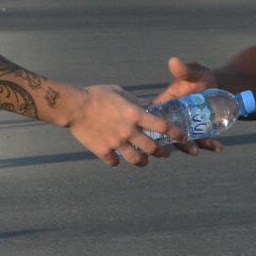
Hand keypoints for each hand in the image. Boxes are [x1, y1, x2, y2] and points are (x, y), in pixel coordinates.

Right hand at [65, 84, 186, 166]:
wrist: (73, 106)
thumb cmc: (97, 95)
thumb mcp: (120, 93)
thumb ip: (135, 103)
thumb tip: (147, 108)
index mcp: (135, 115)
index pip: (162, 126)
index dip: (176, 133)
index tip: (182, 137)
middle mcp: (129, 131)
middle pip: (153, 148)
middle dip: (162, 152)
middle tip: (164, 153)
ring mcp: (116, 143)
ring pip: (137, 160)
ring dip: (143, 161)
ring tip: (144, 160)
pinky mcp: (103, 151)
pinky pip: (114, 161)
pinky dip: (117, 160)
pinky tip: (116, 157)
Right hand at [143, 57, 224, 154]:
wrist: (220, 85)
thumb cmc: (202, 77)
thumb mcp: (194, 73)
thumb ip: (185, 70)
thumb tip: (174, 61)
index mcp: (166, 103)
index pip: (155, 116)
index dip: (152, 125)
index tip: (157, 133)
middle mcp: (174, 118)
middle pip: (168, 133)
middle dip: (176, 142)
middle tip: (186, 146)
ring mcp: (186, 126)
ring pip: (184, 141)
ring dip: (191, 147)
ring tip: (199, 149)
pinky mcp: (199, 131)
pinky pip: (202, 140)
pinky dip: (210, 145)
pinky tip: (218, 147)